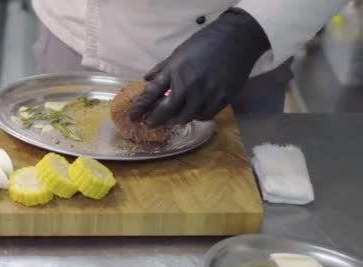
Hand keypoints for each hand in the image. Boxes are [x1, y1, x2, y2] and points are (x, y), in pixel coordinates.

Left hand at [128, 8, 269, 126]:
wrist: (237, 39)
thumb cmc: (205, 42)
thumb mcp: (179, 52)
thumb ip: (163, 68)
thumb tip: (146, 80)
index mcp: (175, 70)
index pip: (152, 93)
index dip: (140, 107)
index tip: (132, 116)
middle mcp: (188, 84)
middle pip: (167, 112)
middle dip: (155, 120)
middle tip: (151, 123)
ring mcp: (206, 93)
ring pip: (186, 117)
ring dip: (177, 119)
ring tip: (173, 117)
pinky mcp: (222, 99)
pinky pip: (205, 115)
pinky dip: (197, 116)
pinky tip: (194, 112)